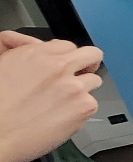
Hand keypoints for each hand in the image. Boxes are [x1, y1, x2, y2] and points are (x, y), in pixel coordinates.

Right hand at [0, 31, 104, 161]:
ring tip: (64, 103)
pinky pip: (93, 104)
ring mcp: (74, 87)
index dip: (66, 57)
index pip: (67, 45)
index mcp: (36, 54)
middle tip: (81, 74)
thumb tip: (31, 44)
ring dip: (83, 89)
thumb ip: (23, 52)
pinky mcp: (83, 107)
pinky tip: (62, 117)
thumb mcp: (2, 66)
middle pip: (92, 54)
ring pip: (94, 80)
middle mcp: (58, 67)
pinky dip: (81, 111)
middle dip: (87, 64)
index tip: (65, 65)